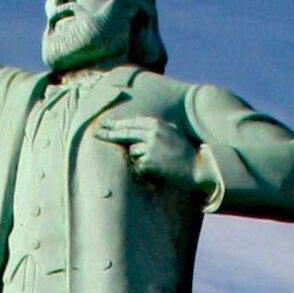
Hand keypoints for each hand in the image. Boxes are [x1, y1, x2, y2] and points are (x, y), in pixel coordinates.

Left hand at [92, 116, 210, 192]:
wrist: (197, 167)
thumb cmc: (185, 152)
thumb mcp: (171, 133)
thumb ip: (154, 130)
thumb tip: (135, 131)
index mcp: (157, 124)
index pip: (130, 122)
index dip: (116, 124)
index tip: (104, 124)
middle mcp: (151, 133)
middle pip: (124, 133)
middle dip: (109, 133)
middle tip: (96, 133)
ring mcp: (149, 147)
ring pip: (132, 152)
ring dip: (140, 158)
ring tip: (158, 161)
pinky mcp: (148, 162)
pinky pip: (139, 165)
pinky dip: (145, 169)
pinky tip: (159, 169)